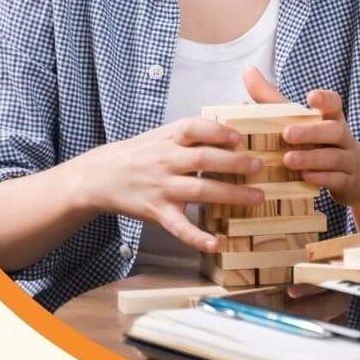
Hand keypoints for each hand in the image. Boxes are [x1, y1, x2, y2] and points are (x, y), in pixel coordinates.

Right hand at [75, 118, 267, 251]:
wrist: (100, 176)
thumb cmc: (139, 154)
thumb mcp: (162, 135)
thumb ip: (195, 130)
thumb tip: (237, 115)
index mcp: (168, 138)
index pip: (193, 128)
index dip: (217, 131)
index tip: (239, 136)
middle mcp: (166, 161)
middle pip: (204, 159)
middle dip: (234, 163)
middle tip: (259, 166)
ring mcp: (162, 187)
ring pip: (200, 190)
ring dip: (231, 194)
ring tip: (256, 197)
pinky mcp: (156, 211)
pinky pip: (179, 227)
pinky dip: (197, 237)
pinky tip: (215, 243)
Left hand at [242, 66, 359, 208]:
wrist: (359, 177)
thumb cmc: (321, 143)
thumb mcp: (301, 120)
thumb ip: (273, 99)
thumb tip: (248, 72)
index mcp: (330, 118)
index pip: (334, 103)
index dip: (325, 99)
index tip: (311, 97)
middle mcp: (342, 137)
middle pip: (334, 130)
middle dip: (311, 132)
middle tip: (287, 134)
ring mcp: (348, 160)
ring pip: (334, 157)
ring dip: (311, 158)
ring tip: (288, 160)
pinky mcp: (348, 182)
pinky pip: (337, 179)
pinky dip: (321, 178)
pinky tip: (304, 178)